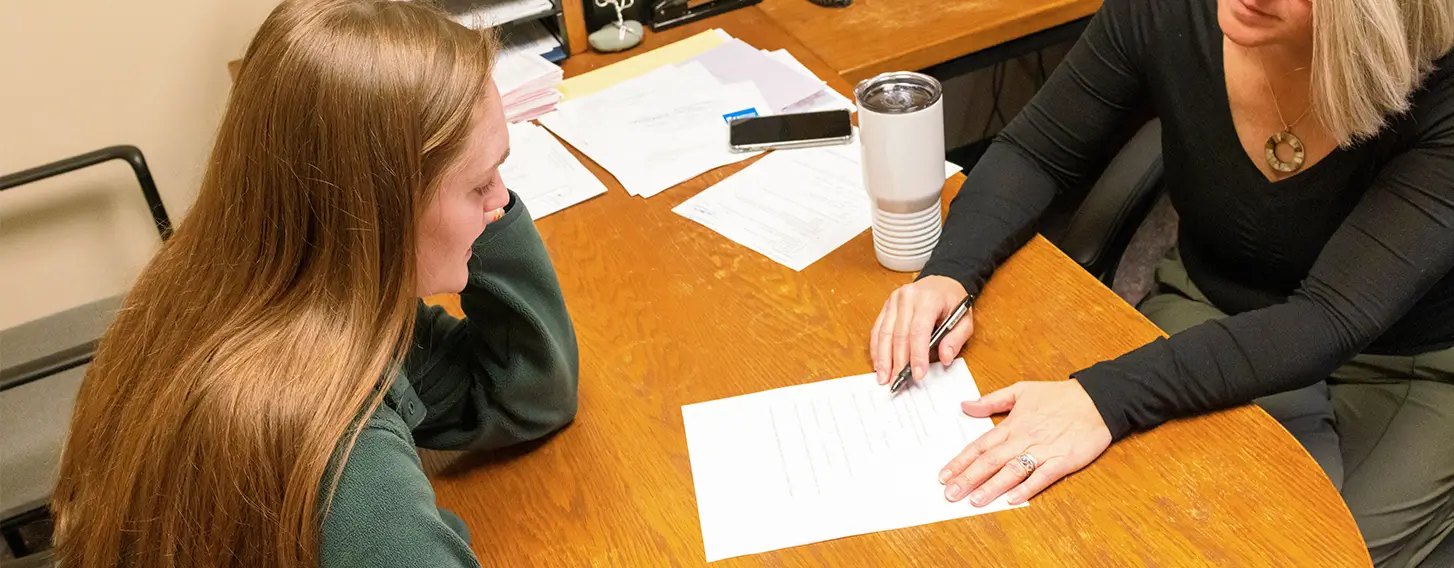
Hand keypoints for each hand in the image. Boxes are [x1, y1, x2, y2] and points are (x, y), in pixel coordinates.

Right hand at [869, 275, 972, 384]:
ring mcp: (894, 301)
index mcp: (929, 298)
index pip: (919, 330)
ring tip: (883, 378)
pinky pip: (878, 329)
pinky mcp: (886, 306)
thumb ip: (956, 339)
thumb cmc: (952, 301)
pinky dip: (877, 349)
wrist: (941, 281)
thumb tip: (945, 358)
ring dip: (883, 358)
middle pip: (899, 334)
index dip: (917, 355)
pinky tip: (878, 363)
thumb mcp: (964, 319)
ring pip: (884, 333)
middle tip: (898, 381)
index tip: (918, 374)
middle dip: (898, 361)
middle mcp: (908, 297)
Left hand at [939, 379, 1111, 505]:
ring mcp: (1044, 450)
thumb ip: (991, 400)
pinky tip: (1013, 498)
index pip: (980, 446)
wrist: (1097, 399)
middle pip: (991, 461)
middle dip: (968, 478)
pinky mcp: (1063, 460)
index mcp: (1012, 425)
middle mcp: (1024, 439)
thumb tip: (965, 405)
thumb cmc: (1059, 396)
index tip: (944, 475)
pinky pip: (1043, 476)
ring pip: (1012, 470)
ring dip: (992, 486)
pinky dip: (1028, 487)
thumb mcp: (1021, 391)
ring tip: (974, 500)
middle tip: (950, 494)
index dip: (960, 461)